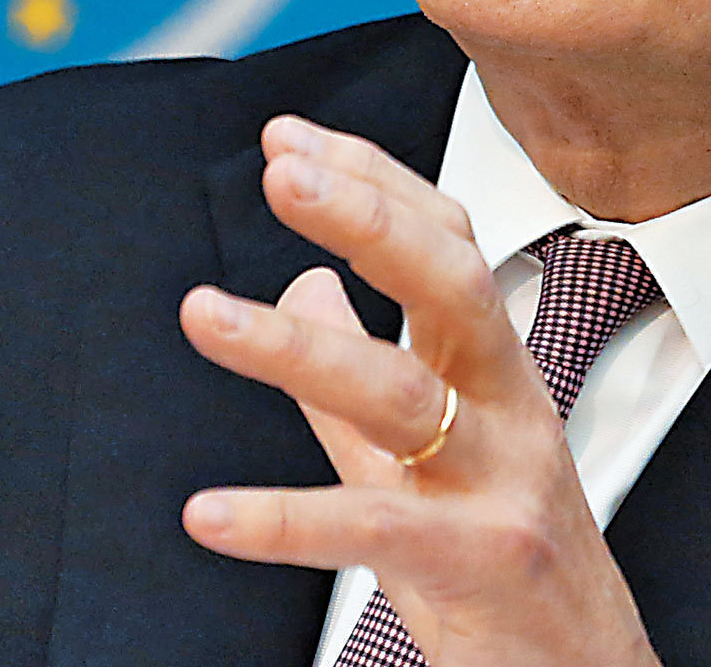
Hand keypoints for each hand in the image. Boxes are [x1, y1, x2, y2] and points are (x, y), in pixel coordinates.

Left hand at [177, 117, 660, 666]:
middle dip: (370, 217)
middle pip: (451, 285)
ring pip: (402, 394)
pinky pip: (374, 528)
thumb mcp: (420, 463)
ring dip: (295, 347)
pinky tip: (208, 512)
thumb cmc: (502, 571)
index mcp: (492, 374)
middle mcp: (509, 411)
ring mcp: (502, 484)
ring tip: (202, 313)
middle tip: (282, 174)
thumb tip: (303, 285)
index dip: (372, 183)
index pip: (446, 245)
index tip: (289, 139)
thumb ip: (355, 382)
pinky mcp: (482, 565)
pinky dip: (285, 518)